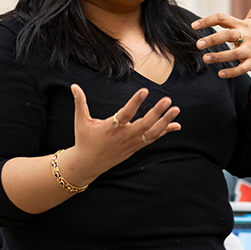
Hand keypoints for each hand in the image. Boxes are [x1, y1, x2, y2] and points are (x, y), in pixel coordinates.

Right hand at [64, 84, 180, 183]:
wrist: (88, 164)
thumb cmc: (84, 140)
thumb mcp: (80, 121)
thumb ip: (80, 102)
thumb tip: (74, 85)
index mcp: (111, 128)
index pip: (126, 113)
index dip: (135, 102)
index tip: (145, 90)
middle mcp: (124, 136)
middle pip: (144, 125)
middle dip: (157, 113)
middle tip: (167, 100)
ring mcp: (132, 143)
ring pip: (152, 133)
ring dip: (165, 121)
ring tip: (176, 109)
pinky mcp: (136, 147)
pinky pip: (153, 139)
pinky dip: (165, 131)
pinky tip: (176, 125)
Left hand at [191, 0, 250, 79]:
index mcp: (242, 25)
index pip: (223, 18)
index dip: (208, 20)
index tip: (194, 25)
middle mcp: (246, 36)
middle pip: (228, 35)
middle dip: (213, 39)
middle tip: (198, 44)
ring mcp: (250, 50)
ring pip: (234, 53)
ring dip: (219, 56)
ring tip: (206, 59)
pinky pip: (242, 68)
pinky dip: (231, 72)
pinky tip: (220, 73)